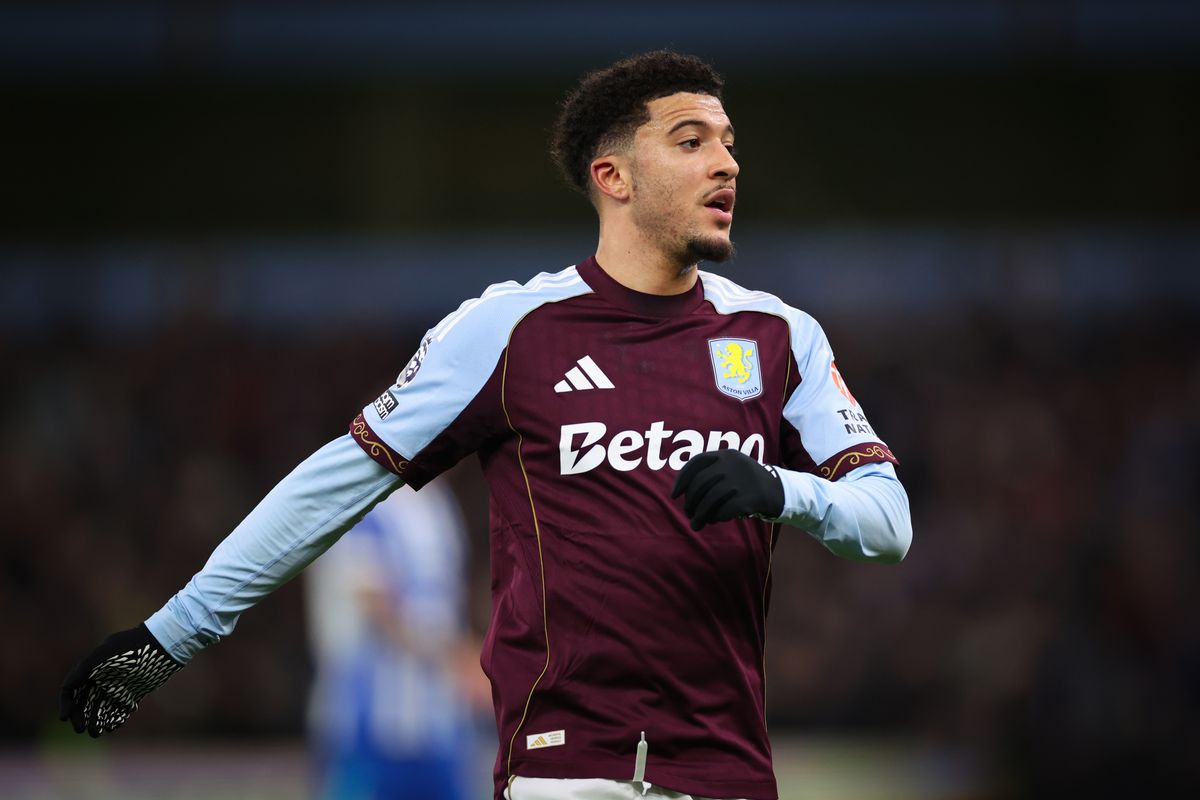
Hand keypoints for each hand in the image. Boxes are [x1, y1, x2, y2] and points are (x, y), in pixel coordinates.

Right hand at [59, 624, 182, 737]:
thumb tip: (66, 687)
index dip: (66, 704)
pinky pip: (121, 710)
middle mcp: (103, 679)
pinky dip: (115, 719)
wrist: (160, 646)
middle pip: (86, 703)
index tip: (65, 718)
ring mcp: (118, 687)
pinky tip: (112, 726)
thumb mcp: (102, 656)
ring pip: (103, 709)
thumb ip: (82, 670)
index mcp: (92, 669)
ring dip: (97, 722)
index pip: (72, 690)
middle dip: (81, 717)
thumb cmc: (130, 649)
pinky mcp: (134, 693)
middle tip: (82, 729)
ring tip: (97, 732)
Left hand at [671, 449, 784, 530]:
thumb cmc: (746, 482)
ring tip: (696, 524)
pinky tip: (713, 520)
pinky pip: (723, 511)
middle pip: (700, 484)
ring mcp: (740, 481)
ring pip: (709, 500)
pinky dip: (715, 517)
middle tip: (688, 514)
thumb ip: (710, 474)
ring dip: (699, 515)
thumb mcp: (731, 468)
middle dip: (690, 502)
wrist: (778, 491)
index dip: (682, 479)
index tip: (675, 494)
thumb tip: (682, 493)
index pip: (696, 463)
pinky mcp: (747, 498)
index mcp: (726, 455)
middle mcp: (732, 465)